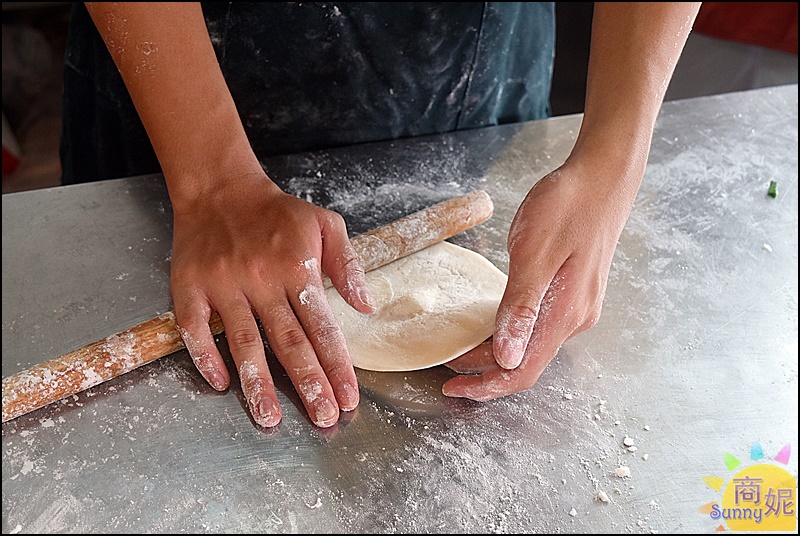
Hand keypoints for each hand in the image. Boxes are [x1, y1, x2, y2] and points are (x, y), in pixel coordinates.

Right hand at [171, 171, 374, 426]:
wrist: (220, 189)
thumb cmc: (277, 212)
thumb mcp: (325, 224)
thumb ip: (348, 265)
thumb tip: (366, 307)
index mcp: (298, 267)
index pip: (322, 327)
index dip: (337, 365)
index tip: (348, 398)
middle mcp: (262, 280)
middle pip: (288, 342)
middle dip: (308, 384)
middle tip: (323, 419)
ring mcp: (223, 284)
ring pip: (244, 342)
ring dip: (258, 384)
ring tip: (269, 419)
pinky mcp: (190, 286)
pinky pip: (194, 328)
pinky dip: (206, 357)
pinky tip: (221, 384)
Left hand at [442, 154, 638, 399]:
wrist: (603, 176)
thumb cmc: (567, 206)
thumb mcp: (534, 253)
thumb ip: (521, 308)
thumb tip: (507, 358)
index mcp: (564, 314)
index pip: (523, 371)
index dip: (486, 386)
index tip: (453, 388)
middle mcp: (575, 318)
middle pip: (527, 362)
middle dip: (485, 370)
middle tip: (447, 361)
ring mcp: (579, 305)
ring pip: (533, 345)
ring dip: (497, 351)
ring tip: (463, 345)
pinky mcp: (576, 292)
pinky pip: (540, 325)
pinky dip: (512, 332)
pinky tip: (494, 322)